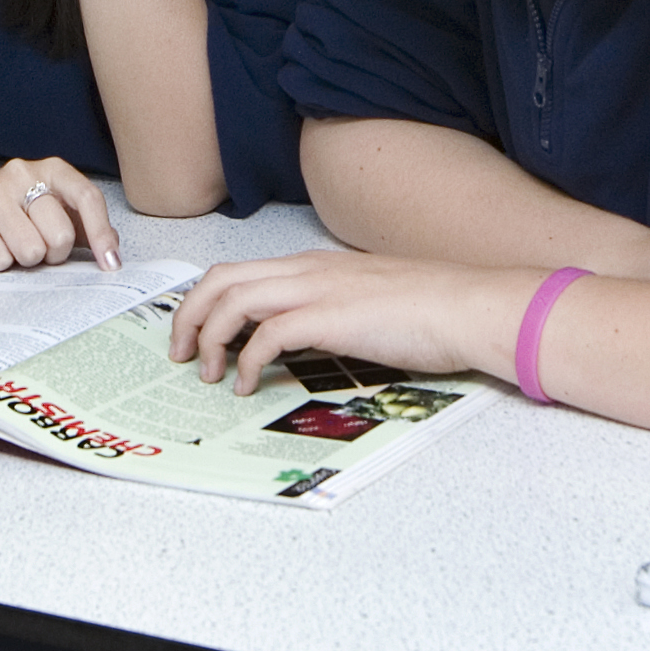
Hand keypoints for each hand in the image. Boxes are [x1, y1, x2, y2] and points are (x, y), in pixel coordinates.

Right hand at [0, 155, 123, 271]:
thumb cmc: (16, 215)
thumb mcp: (55, 214)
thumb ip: (86, 228)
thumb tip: (111, 249)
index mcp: (52, 169)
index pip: (87, 198)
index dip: (102, 235)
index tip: (110, 263)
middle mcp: (21, 172)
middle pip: (60, 235)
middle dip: (54, 254)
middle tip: (39, 248)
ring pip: (30, 251)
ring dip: (24, 260)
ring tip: (12, 245)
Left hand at [166, 251, 526, 394]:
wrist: (469, 305)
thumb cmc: (432, 309)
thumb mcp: (368, 303)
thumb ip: (332, 311)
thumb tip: (305, 339)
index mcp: (314, 265)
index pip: (239, 270)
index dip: (206, 301)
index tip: (195, 334)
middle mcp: (307, 270)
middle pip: (221, 279)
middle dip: (188, 317)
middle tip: (181, 354)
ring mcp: (318, 290)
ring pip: (233, 301)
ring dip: (209, 339)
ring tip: (208, 373)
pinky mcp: (330, 317)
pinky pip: (266, 335)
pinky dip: (247, 362)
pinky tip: (250, 386)